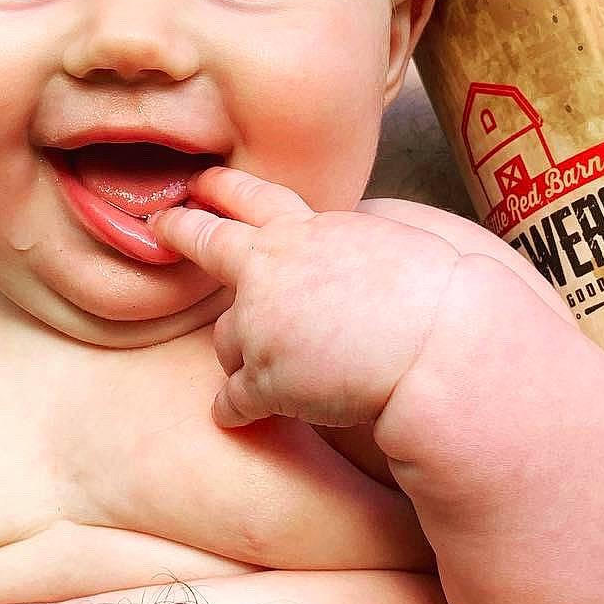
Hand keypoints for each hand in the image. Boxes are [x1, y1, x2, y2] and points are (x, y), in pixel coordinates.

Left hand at [150, 166, 458, 429]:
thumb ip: (343, 245)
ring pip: (227, 339)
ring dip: (243, 353)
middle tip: (163, 224)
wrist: (440, 346)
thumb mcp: (387, 244)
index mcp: (308, 231)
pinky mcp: (264, 380)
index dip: (222, 190)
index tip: (201, 186)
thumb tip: (334, 252)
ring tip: (277, 368)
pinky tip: (239, 417)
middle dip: (181, 230)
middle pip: (208, 241)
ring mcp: (261, 323)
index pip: (255, 198)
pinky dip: (235, 410)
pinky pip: (232, 400)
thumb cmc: (435, 297)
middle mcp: (272, 268)